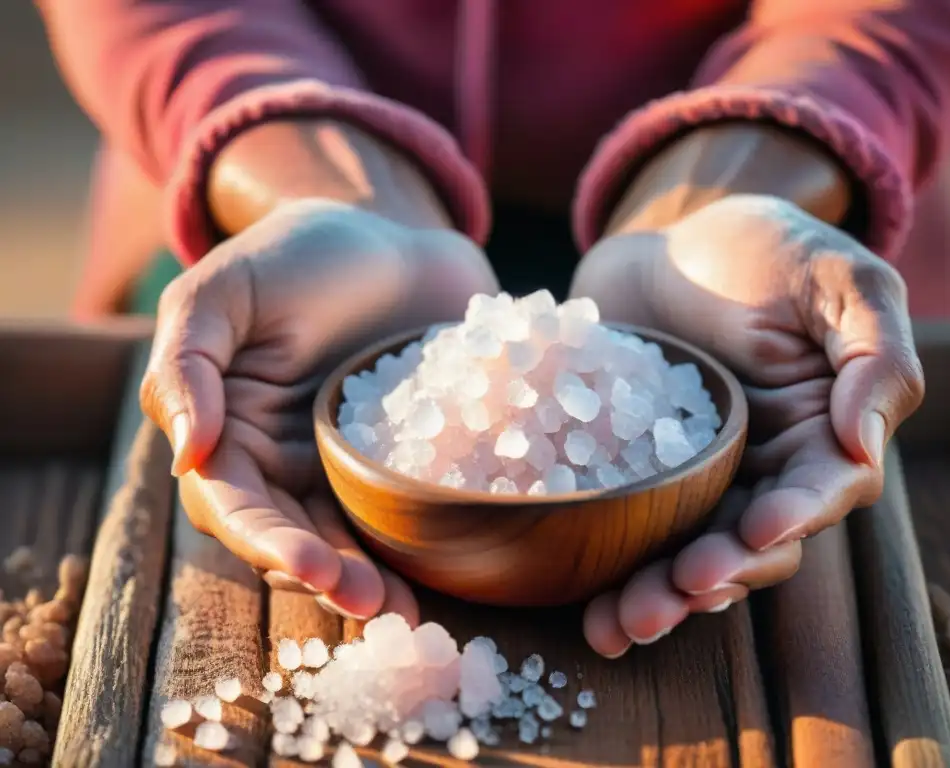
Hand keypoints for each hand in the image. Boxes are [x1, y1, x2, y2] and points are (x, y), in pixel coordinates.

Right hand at [141, 199, 497, 622]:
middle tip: (373, 604)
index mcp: (227, 432)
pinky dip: (423, 548)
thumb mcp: (224, 290)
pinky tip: (451, 574)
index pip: (232, 504)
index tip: (312, 565)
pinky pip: (409, 512)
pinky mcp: (407, 459)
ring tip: (410, 615)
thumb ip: (189, 362)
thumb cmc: (295, 254)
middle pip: (293, 538)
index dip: (266, 541)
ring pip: (350, 539)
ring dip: (374, 581)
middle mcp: (284, 462)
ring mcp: (349, 466)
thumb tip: (186, 452)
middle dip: (329, 577)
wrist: (389, 234)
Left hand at [571, 194, 924, 656]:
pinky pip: (630, 525)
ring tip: (618, 622)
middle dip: (716, 576)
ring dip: (660, 594)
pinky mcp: (637, 471)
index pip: (821, 491)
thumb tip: (862, 445)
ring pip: (689, 550)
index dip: (796, 517)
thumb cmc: (765, 245)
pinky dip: (610, 565)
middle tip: (672, 594)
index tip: (756, 528)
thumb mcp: (837, 276)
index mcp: (822, 433)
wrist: (668, 239)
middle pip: (750, 544)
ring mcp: (696, 475)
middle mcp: (763, 469)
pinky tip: (583, 601)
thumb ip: (873, 352)